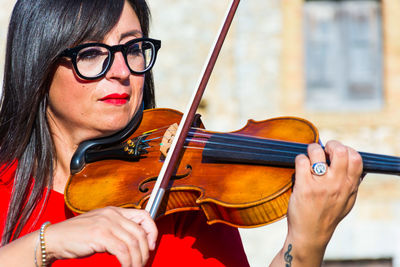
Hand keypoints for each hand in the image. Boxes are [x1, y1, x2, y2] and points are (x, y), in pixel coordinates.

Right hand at [45, 207, 157, 266]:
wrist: (54, 239)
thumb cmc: (76, 236)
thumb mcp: (101, 227)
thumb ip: (117, 230)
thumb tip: (135, 243)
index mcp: (114, 211)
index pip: (143, 215)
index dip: (152, 230)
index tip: (151, 245)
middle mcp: (113, 214)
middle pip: (140, 232)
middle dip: (145, 251)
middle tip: (143, 263)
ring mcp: (106, 223)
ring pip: (133, 243)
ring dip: (137, 259)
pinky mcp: (100, 235)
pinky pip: (123, 250)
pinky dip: (127, 262)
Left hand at [270, 140, 362, 265]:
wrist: (310, 234)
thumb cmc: (327, 216)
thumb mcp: (347, 201)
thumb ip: (353, 185)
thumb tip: (359, 168)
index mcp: (349, 186)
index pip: (356, 158)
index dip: (346, 149)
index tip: (336, 152)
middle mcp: (337, 184)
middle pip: (339, 151)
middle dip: (330, 144)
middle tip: (323, 149)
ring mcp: (320, 185)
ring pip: (317, 152)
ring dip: (312, 149)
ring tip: (309, 156)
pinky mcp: (304, 187)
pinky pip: (302, 161)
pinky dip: (300, 159)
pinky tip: (300, 165)